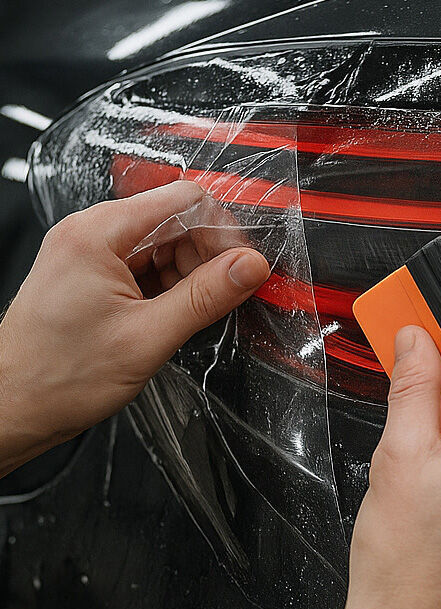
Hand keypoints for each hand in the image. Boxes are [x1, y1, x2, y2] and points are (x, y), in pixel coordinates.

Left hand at [0, 181, 270, 473]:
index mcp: (98, 233)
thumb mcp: (148, 337)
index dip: (222, 231)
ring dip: (190, 273)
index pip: (185, 200)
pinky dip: (169, 285)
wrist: (10, 408)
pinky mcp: (93, 273)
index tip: (242, 265)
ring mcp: (90, 252)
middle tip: (225, 293)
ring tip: (191, 312)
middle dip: (208, 255)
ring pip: (165, 244)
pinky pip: (147, 264)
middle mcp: (90, 233)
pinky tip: (171, 314)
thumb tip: (249, 267)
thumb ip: (206, 297)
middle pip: (176, 220)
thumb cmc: (55, 377)